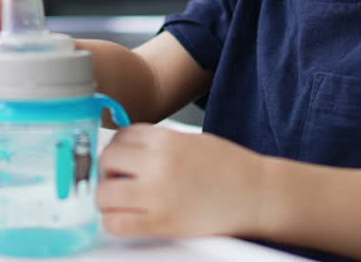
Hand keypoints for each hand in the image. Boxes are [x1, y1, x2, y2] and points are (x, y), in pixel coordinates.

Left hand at [97, 124, 267, 238]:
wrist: (256, 194)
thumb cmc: (230, 168)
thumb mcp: (192, 140)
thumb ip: (159, 143)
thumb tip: (129, 149)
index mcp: (167, 139)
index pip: (121, 137)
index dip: (117, 148)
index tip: (120, 158)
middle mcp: (158, 163)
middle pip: (107, 161)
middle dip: (108, 170)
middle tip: (117, 178)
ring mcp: (158, 194)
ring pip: (104, 194)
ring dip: (107, 197)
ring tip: (120, 199)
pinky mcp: (162, 222)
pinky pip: (117, 224)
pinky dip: (114, 222)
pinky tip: (125, 218)